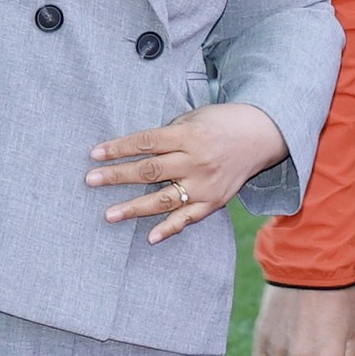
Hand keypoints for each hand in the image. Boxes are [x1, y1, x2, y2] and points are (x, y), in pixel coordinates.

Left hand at [87, 101, 286, 244]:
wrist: (263, 135)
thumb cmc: (222, 122)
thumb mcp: (194, 118)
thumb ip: (169, 134)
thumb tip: (136, 149)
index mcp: (188, 136)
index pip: (146, 142)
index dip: (119, 148)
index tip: (95, 153)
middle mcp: (196, 161)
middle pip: (150, 171)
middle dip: (117, 176)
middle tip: (91, 181)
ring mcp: (205, 185)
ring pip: (164, 199)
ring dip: (134, 208)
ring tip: (109, 214)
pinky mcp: (214, 201)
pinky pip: (189, 218)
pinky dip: (170, 229)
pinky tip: (150, 237)